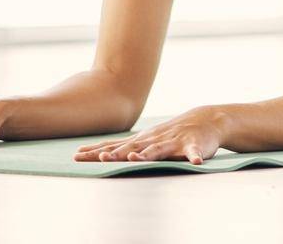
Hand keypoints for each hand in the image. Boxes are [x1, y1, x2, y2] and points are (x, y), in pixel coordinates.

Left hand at [73, 105, 226, 164]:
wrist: (205, 120)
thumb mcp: (147, 140)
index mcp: (142, 141)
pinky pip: (194, 152)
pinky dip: (194, 156)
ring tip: (135, 159)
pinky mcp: (193, 145)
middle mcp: (154, 140)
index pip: (115, 146)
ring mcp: (173, 142)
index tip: (77, 156)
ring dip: (147, 154)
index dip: (97, 152)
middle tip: (100, 157)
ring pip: (158, 149)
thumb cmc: (172, 134)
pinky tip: (194, 162)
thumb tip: (98, 153)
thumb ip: (127, 147)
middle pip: (132, 148)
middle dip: (117, 153)